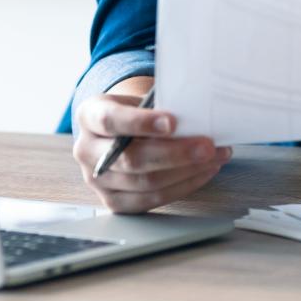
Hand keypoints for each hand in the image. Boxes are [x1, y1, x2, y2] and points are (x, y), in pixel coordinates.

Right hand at [72, 83, 231, 213]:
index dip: (141, 123)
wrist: (120, 132)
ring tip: (215, 157)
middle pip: (131, 159)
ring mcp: (97, 181)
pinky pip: (152, 199)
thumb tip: (198, 115)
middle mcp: (86, 150)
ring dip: (187, 171)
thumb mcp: (139, 99)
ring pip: (146, 183)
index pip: (110, 121)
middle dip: (176, 154)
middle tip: (207, 146)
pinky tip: (203, 172)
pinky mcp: (114, 201)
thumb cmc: (135, 111)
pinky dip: (184, 186)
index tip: (172, 122)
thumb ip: (160, 106)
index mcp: (89, 116)